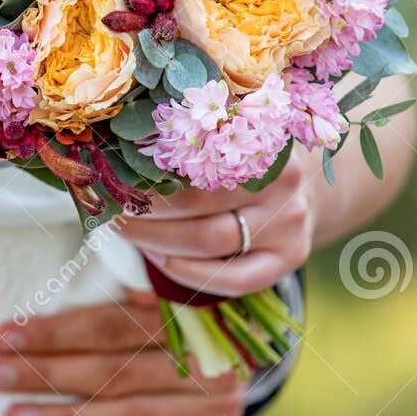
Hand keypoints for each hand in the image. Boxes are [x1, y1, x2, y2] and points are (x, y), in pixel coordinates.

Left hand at [0, 292, 245, 415]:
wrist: (247, 346)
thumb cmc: (178, 316)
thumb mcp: (160, 290)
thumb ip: (117, 291)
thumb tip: (50, 299)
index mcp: (182, 309)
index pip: (106, 325)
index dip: (51, 332)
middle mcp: (203, 355)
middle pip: (111, 370)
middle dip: (44, 374)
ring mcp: (214, 401)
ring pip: (132, 413)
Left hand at [117, 158, 317, 296]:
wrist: (304, 186)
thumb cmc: (245, 160)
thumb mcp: (227, 136)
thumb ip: (190, 140)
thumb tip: (117, 152)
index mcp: (259, 139)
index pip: (193, 159)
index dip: (147, 174)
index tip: (114, 177)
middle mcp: (282, 181)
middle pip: (198, 203)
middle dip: (145, 211)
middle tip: (111, 210)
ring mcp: (289, 222)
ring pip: (210, 240)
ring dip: (157, 241)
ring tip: (128, 232)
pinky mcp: (291, 256)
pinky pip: (236, 279)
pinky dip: (190, 274)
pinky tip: (161, 261)